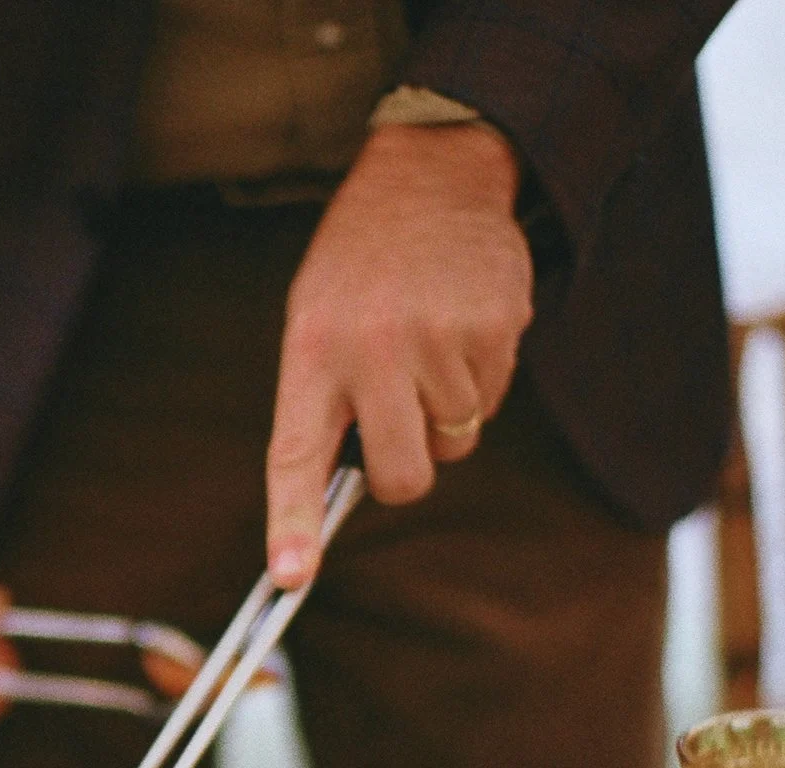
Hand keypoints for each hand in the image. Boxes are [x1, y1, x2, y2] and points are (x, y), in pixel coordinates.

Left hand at [266, 122, 532, 584]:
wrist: (432, 175)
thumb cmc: (361, 266)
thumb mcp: (316, 318)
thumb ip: (325, 402)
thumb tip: (341, 493)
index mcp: (312, 349)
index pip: (294, 454)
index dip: (291, 522)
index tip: (290, 576)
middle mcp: (371, 350)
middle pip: (402, 476)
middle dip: (405, 469)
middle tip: (401, 423)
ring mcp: (437, 341)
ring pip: (455, 442)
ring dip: (447, 412)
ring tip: (428, 343)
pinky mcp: (494, 331)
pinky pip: (493, 402)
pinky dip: (481, 378)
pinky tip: (461, 325)